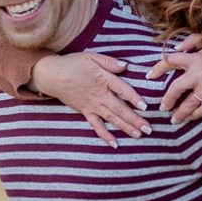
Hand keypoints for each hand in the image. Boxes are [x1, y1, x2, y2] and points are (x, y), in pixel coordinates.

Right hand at [30, 49, 147, 144]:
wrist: (53, 75)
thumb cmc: (73, 64)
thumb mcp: (92, 57)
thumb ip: (109, 62)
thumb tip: (125, 66)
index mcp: (103, 79)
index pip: (121, 89)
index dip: (133, 97)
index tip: (145, 106)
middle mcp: (99, 94)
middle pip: (120, 108)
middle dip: (135, 119)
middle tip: (148, 129)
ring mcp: (92, 105)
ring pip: (111, 118)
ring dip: (125, 128)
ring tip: (138, 135)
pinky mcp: (85, 112)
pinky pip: (96, 126)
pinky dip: (105, 135)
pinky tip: (114, 144)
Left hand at [151, 33, 201, 122]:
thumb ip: (192, 40)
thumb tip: (177, 47)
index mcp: (195, 58)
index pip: (171, 61)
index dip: (158, 68)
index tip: (149, 76)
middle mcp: (200, 73)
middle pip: (176, 88)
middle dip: (167, 99)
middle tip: (162, 107)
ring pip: (189, 103)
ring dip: (180, 113)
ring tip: (174, 119)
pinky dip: (196, 115)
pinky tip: (191, 117)